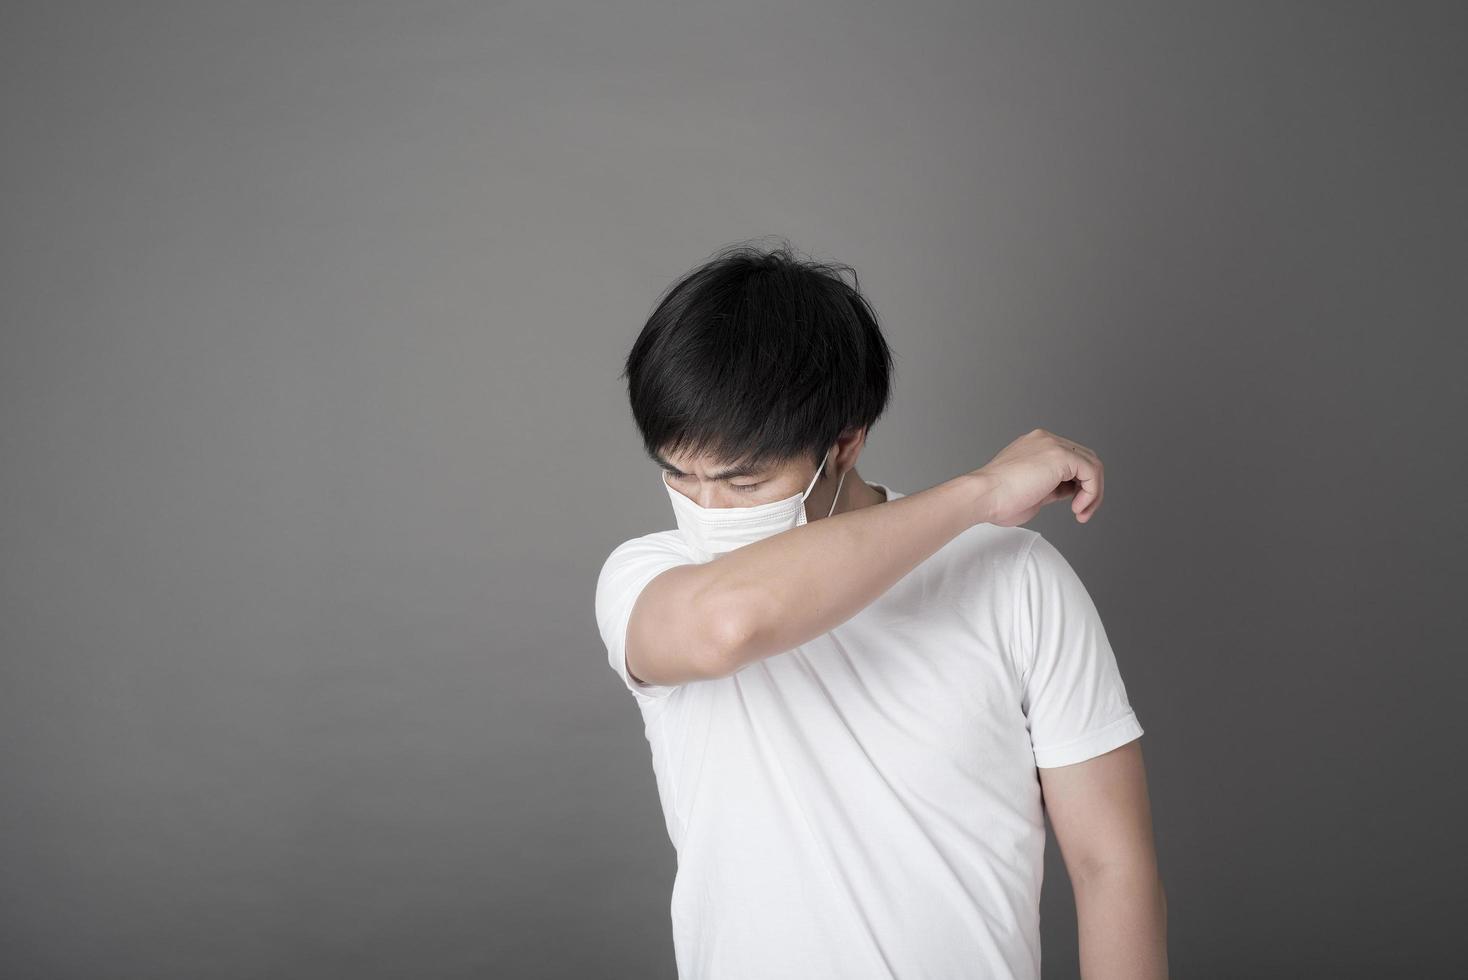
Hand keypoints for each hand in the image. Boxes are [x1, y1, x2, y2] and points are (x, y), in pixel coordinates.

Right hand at [973, 428, 1103, 526]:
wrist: (983, 496)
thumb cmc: (998, 500)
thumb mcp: (1032, 491)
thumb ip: (1052, 487)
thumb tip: (1068, 492)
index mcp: (1035, 446)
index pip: (1070, 460)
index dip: (1078, 485)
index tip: (1074, 506)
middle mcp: (1045, 440)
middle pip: (1084, 459)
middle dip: (1090, 488)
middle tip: (1083, 511)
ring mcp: (1052, 444)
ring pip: (1092, 464)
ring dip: (1093, 492)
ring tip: (1082, 512)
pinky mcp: (1060, 455)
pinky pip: (1091, 471)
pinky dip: (1091, 492)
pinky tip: (1078, 506)